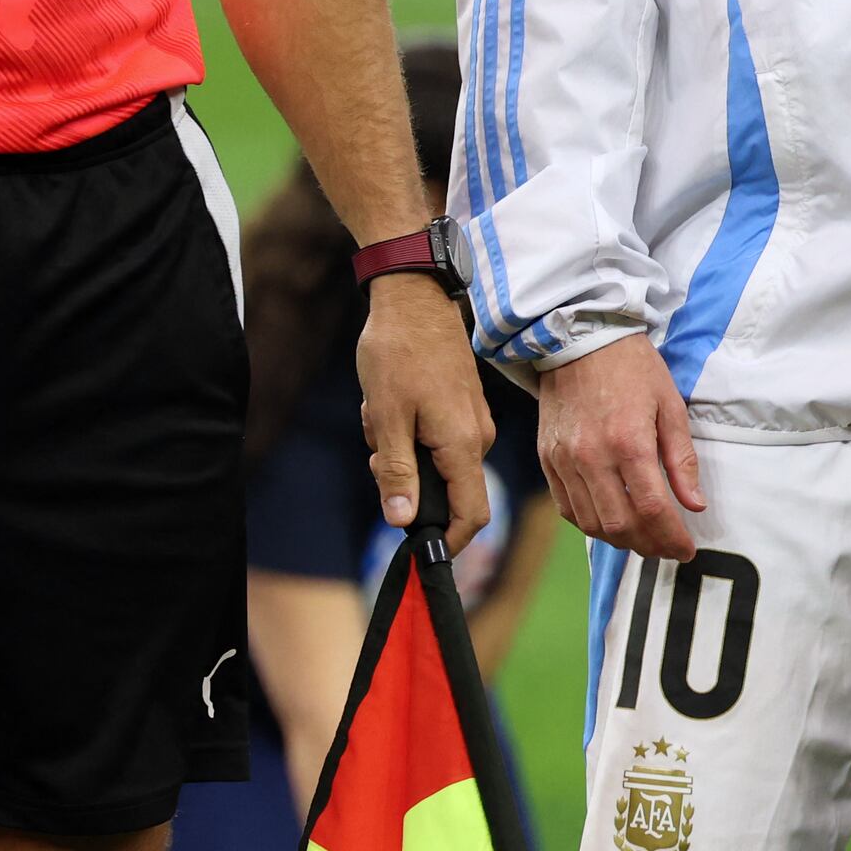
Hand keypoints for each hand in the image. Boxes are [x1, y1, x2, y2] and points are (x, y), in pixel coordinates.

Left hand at [358, 272, 500, 541]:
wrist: (414, 298)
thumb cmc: (397, 354)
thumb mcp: (385, 418)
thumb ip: (396, 473)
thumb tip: (403, 522)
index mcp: (462, 445)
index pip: (471, 515)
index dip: (448, 542)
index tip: (418, 551)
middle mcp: (477, 438)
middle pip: (448, 491)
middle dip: (406, 483)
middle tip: (374, 450)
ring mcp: (472, 422)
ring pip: (436, 463)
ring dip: (400, 452)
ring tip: (378, 414)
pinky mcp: (463, 408)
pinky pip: (437, 440)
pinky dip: (409, 433)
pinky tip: (389, 404)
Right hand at [536, 330, 706, 558]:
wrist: (580, 339)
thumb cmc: (632, 368)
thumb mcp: (670, 406)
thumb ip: (682, 459)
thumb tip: (694, 505)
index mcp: (629, 442)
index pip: (652, 509)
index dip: (671, 538)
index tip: (686, 550)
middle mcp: (592, 457)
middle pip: (619, 524)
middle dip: (648, 545)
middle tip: (667, 549)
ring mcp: (564, 460)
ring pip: (591, 523)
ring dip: (620, 540)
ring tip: (643, 540)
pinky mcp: (546, 459)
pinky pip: (566, 508)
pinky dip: (590, 524)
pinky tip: (610, 522)